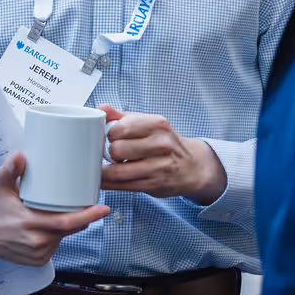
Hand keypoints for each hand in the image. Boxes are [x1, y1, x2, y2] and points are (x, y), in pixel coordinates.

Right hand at [0, 152, 108, 265]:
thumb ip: (10, 169)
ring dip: (70, 226)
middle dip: (85, 218)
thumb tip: (20, 155)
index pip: (64, 223)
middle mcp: (34, 243)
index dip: (87, 216)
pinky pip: (56, 245)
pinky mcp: (37, 261)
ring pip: (64, 237)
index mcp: (28, 224)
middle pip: (69, 230)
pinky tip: (54, 225)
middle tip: (95, 205)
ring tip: (64, 210)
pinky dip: (59, 235)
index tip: (104, 208)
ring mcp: (36, 255)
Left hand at [100, 105, 226, 204]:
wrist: (192, 166)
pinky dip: (109, 183)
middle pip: (117, 149)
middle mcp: (161, 144)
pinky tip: (108, 179)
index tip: (112, 137)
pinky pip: (122, 186)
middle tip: (114, 153)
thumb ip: (123, 117)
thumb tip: (102, 108)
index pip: (120, 128)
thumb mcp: (149, 124)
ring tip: (110, 165)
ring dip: (107, 170)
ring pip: (118, 171)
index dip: (110, 133)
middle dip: (109, 152)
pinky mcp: (154, 185)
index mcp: (157, 124)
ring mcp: (159, 167)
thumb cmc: (165, 143)